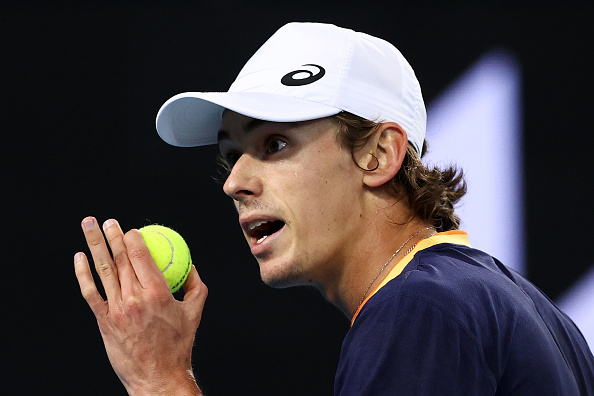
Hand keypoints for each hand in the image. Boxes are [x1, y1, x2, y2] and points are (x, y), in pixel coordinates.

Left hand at [74, 217, 206, 394]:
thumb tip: (191, 265)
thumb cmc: (178, 346)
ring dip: (95, 244)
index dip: (133, 238)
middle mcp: (135, 298)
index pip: (141, 256)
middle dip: (113, 234)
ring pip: (103, 270)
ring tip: (90, 225)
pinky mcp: (104, 321)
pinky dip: (82, 274)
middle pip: (120, 259)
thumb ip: (195, 285)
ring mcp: (117, 309)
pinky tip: (79, 258)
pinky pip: (91, 293)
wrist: (158, 376)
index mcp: (158, 293)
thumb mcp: (194, 312)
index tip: (130, 229)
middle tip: (108, 220)